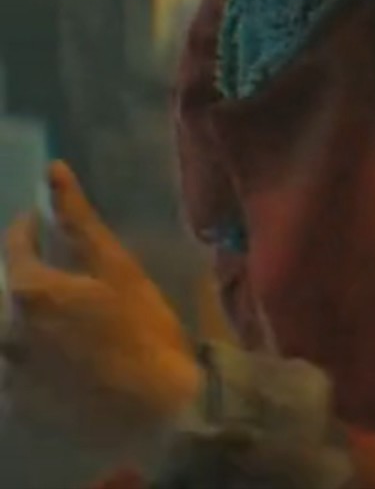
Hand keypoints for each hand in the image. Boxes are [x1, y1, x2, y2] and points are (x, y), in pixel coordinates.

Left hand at [1, 162, 200, 461]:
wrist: (156, 407)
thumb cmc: (144, 328)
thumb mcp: (118, 267)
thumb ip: (78, 219)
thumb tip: (52, 169)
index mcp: (28, 289)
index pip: (15, 245)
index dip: (31, 230)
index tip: (46, 226)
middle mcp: (5, 329)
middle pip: (10, 293)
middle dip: (34, 284)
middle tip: (70, 288)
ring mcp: (7, 370)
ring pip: (10, 335)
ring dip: (31, 325)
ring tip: (71, 329)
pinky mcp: (15, 403)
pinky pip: (13, 372)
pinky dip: (33, 361)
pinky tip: (67, 364)